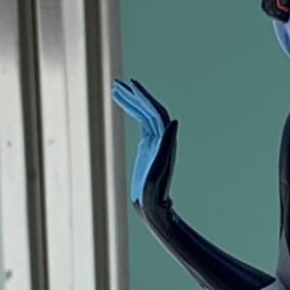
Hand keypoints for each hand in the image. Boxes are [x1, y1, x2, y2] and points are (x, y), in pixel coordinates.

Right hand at [112, 79, 176, 209]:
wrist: (152, 206)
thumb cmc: (154, 192)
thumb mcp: (159, 169)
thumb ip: (166, 146)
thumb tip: (174, 121)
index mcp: (164, 141)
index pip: (155, 113)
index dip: (144, 98)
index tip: (131, 85)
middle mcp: (161, 139)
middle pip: (149, 110)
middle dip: (135, 95)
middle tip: (117, 83)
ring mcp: (153, 142)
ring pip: (144, 114)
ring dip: (132, 100)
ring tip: (116, 88)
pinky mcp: (146, 147)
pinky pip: (141, 123)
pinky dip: (131, 111)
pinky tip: (123, 103)